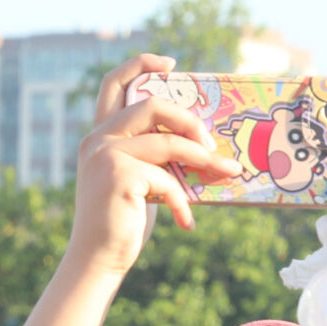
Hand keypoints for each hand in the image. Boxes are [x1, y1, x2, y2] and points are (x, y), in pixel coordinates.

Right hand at [69, 53, 237, 274]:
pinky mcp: (119, 177)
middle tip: (212, 142)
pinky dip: (183, 202)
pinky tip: (187, 223)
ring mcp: (106, 156)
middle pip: (152, 104)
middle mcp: (98, 139)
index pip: (114, 83)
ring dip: (204, 159)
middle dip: (189, 119)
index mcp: (100, 135)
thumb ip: (154, 156)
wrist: (97, 260)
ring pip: (168, 143)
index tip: (172, 65)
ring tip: (229, 173)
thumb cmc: (122, 222)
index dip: (142, 65)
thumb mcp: (139, 180)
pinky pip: (167, 181)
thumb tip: (202, 145)